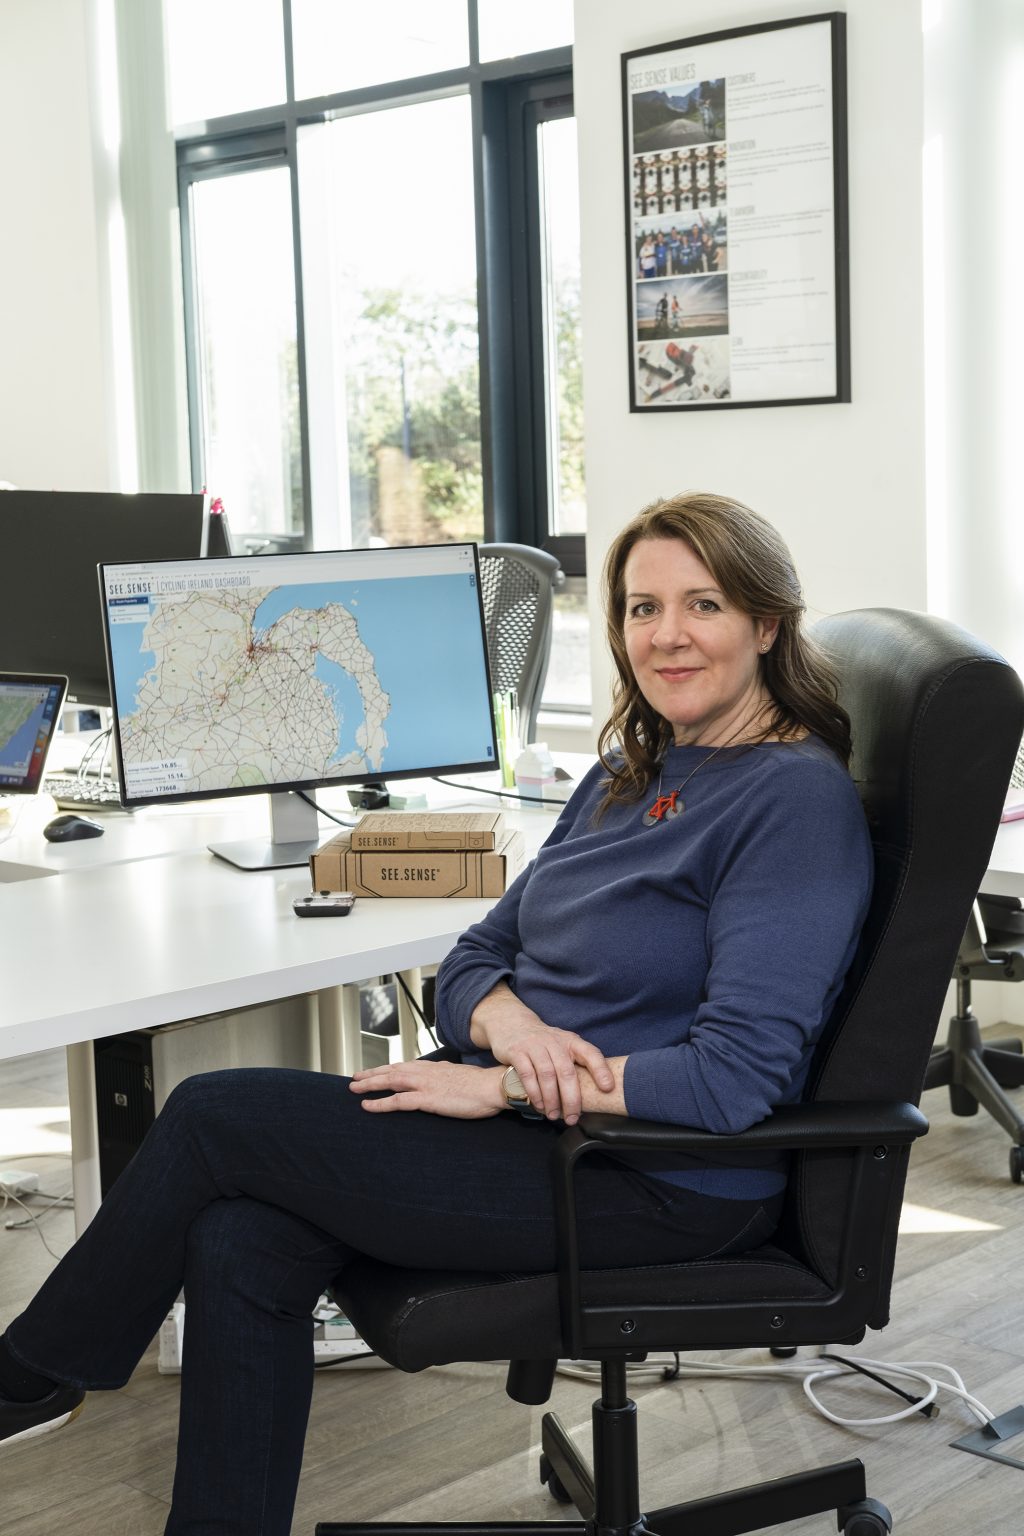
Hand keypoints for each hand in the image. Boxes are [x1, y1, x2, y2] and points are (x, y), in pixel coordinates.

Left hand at [349, 1059, 504, 1118]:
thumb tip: (440, 1077)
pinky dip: (380, 1103)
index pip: (404, 1066)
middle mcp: (425, 1072)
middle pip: (391, 1070)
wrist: (492, 1086)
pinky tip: (367, 1106)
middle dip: (371, 1074)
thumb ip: (445, 1075)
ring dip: (370, 1084)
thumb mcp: (458, 1075)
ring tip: (354, 1089)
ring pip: (390, 1081)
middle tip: (355, 1078)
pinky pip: (397, 1101)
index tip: (375, 1071)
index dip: (387, 1068)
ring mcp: (424, 1084)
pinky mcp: (427, 1098)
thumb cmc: (480, 1084)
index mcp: (433, 1067)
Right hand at [470, 983, 614, 1124]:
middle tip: (573, 1118)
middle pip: (567, 1071)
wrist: (512, 1024)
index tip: (608, 1088)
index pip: (590, 1053)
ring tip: (554, 1115)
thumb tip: (595, 1094)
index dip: (600, 1070)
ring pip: (547, 1075)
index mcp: (571, 1041)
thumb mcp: (562, 1046)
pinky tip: (538, 1105)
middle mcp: (554, 1041)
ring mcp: (535, 1045)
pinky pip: (527, 1075)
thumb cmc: (544, 1044)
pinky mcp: (517, 1051)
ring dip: (552, 1099)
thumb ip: (575, 1064)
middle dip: (571, 1098)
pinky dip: (534, 1092)